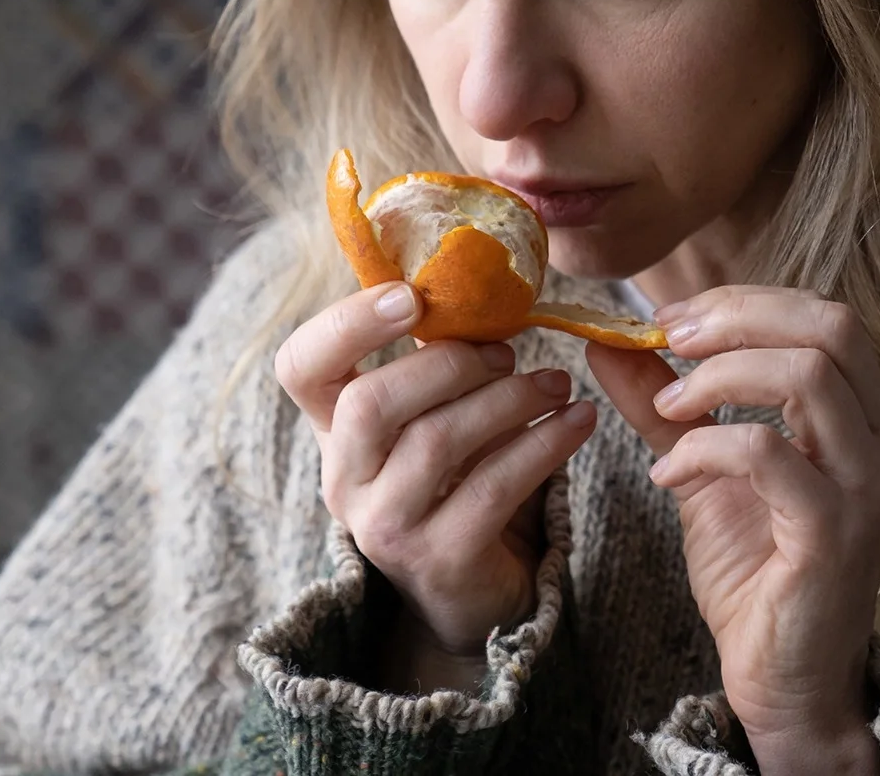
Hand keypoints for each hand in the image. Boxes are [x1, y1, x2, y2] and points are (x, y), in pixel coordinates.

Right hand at [274, 281, 597, 684]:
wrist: (472, 594)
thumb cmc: (452, 482)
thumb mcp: (428, 420)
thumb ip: (433, 365)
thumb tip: (479, 285)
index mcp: (331, 431)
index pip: (300, 367)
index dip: (346, 324)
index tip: (411, 296)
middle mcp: (343, 480)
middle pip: (370, 403)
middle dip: (448, 363)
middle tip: (508, 352)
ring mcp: (385, 526)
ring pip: (438, 441)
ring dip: (510, 399)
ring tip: (556, 384)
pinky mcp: (440, 560)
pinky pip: (494, 487)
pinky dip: (545, 444)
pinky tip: (578, 422)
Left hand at [583, 287, 879, 775]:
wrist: (782, 677)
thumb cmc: (756, 573)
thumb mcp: (702, 469)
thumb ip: (663, 406)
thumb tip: (610, 342)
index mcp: (863, 420)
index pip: (826, 318)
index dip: (746, 302)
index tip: (672, 320)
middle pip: (831, 327)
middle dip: (738, 318)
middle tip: (668, 340)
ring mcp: (867, 488)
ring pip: (809, 376)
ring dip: (720, 377)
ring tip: (667, 409)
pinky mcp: (834, 534)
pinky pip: (768, 454)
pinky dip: (705, 447)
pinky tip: (668, 475)